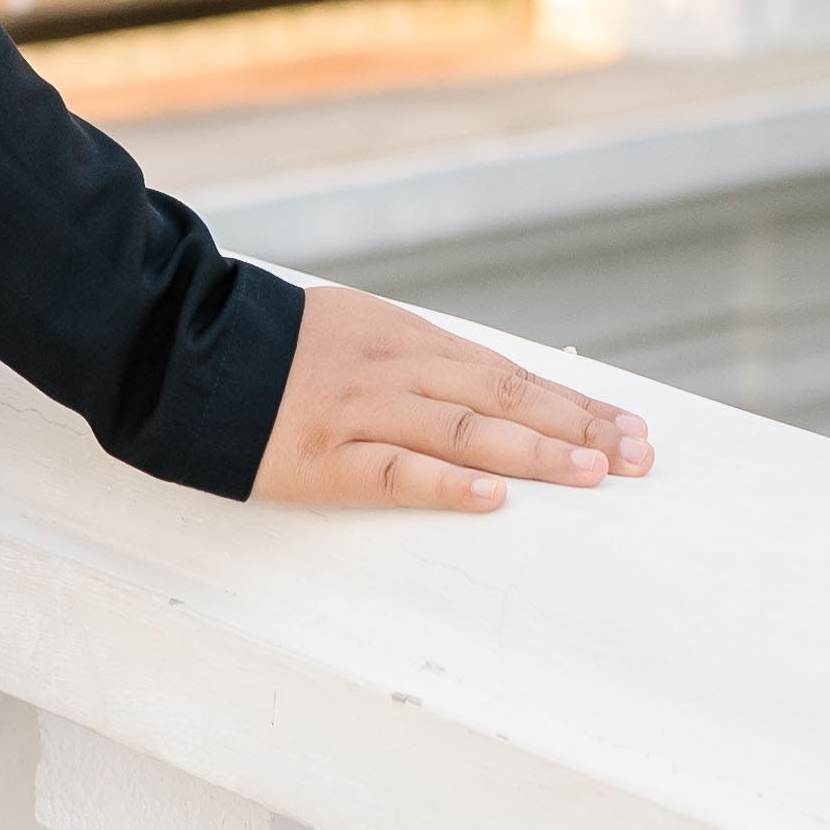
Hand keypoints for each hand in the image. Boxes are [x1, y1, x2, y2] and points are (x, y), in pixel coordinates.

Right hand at [251, 284, 655, 511]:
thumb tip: (493, 395)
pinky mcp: (325, 457)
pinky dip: (448, 484)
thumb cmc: (281, 351)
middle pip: (503, 399)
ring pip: (465, 431)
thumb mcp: (360, 332)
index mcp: (407, 337)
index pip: (510, 374)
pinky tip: (493, 497)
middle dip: (577, 430)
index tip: (632, 430)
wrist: (189, 350)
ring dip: (535, 454)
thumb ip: (421, 362)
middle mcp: (396, 370)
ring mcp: (362, 412)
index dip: (574, 404)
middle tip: (639, 460)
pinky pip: (395, 472)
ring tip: (593, 474)